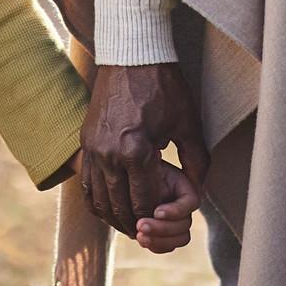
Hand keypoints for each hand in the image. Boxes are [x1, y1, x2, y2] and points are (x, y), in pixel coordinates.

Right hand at [77, 62, 201, 253]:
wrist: (131, 53)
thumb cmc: (164, 86)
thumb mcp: (188, 123)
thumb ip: (197, 161)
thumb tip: (200, 190)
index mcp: (136, 151)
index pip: (143, 202)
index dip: (155, 218)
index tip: (164, 222)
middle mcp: (109, 154)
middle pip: (119, 207)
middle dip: (134, 224)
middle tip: (147, 232)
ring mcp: (93, 148)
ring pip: (98, 199)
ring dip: (113, 217)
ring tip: (129, 224)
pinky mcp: (85, 141)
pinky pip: (86, 182)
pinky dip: (96, 200)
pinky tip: (109, 206)